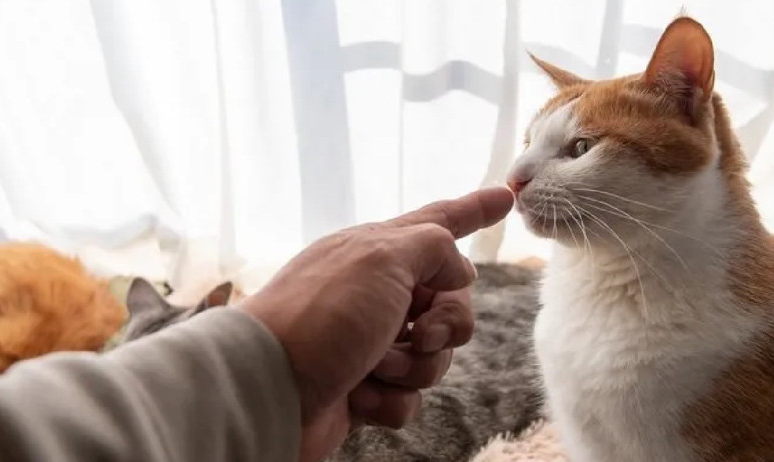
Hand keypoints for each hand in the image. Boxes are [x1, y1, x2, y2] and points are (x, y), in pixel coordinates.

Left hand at [239, 187, 513, 461]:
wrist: (268, 388)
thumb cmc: (324, 315)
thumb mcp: (383, 257)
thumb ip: (432, 246)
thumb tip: (456, 265)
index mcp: (379, 251)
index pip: (439, 223)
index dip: (475, 210)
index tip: (505, 197)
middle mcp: (378, 292)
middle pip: (452, 304)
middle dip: (446, 324)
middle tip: (418, 330)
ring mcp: (371, 341)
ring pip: (434, 356)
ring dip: (413, 366)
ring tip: (373, 366)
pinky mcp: (364, 387)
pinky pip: (408, 396)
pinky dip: (389, 399)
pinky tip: (357, 395)